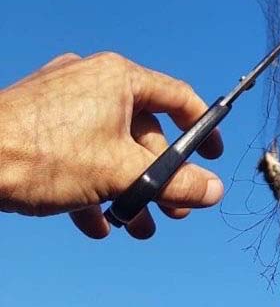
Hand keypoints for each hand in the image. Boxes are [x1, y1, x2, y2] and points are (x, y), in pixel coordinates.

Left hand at [0, 52, 223, 238]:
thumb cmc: (42, 155)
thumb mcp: (121, 173)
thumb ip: (174, 182)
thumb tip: (214, 191)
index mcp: (119, 79)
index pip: (178, 98)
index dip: (202, 131)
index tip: (213, 158)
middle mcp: (93, 82)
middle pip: (144, 133)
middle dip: (160, 179)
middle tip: (173, 212)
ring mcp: (63, 103)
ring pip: (111, 149)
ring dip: (129, 191)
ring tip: (137, 228)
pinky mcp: (38, 124)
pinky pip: (79, 154)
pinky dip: (94, 187)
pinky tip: (97, 224)